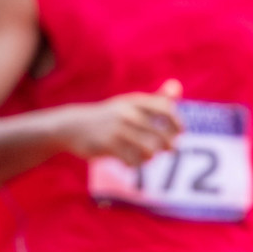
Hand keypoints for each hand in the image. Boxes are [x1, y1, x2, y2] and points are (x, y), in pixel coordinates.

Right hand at [61, 79, 183, 165]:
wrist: (72, 126)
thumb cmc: (107, 116)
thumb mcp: (128, 104)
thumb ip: (154, 98)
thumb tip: (177, 87)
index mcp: (134, 102)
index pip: (165, 109)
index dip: (177, 122)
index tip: (180, 132)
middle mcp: (127, 113)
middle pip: (160, 133)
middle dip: (168, 144)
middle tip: (169, 150)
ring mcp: (117, 129)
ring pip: (148, 149)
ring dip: (151, 156)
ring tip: (148, 157)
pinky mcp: (107, 145)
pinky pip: (131, 159)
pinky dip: (135, 164)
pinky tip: (132, 163)